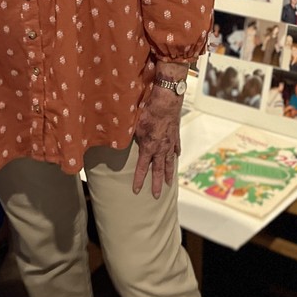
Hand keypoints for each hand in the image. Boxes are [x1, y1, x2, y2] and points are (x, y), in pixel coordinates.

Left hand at [133, 82, 184, 197]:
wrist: (167, 101)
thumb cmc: (148, 111)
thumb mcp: (134, 125)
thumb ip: (129, 136)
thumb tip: (120, 140)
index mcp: (149, 147)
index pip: (142, 168)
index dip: (139, 180)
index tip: (137, 191)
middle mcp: (161, 148)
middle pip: (159, 170)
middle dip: (157, 184)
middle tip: (157, 196)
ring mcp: (170, 142)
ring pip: (169, 162)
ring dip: (169, 174)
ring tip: (170, 183)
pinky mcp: (175, 135)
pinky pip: (176, 148)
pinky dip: (175, 154)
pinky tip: (176, 157)